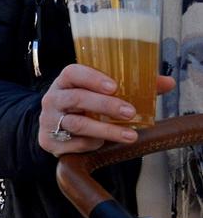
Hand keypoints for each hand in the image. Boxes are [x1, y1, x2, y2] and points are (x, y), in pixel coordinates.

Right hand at [38, 64, 172, 155]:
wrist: (57, 129)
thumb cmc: (85, 107)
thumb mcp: (101, 94)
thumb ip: (134, 88)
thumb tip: (168, 82)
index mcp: (65, 82)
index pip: (72, 73)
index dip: (92, 78)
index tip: (114, 86)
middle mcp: (53, 99)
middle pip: (76, 99)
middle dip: (105, 105)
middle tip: (130, 112)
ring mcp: (49, 120)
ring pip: (77, 124)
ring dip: (105, 130)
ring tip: (129, 136)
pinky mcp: (49, 140)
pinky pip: (74, 143)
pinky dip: (92, 144)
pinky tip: (102, 144)